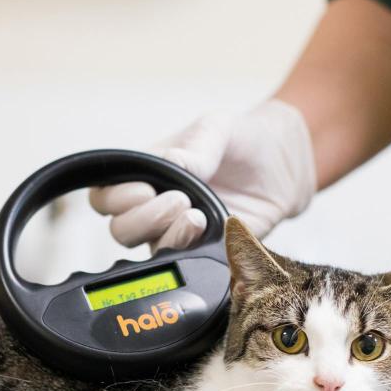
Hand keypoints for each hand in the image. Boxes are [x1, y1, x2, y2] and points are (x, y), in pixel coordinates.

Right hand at [89, 99, 316, 249]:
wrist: (286, 164)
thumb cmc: (245, 140)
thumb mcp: (217, 129)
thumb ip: (192, 149)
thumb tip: (167, 167)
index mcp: (145, 174)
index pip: (105, 196)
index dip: (116, 198)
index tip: (145, 188)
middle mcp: (153, 207)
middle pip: (120, 229)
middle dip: (143, 218)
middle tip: (179, 200)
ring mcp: (176, 231)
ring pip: (146, 249)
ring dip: (166, 234)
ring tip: (195, 215)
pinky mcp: (203, 250)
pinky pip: (180, 262)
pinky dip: (186, 248)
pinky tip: (206, 229)